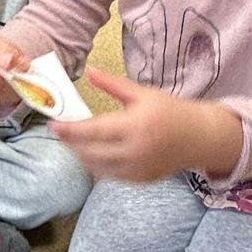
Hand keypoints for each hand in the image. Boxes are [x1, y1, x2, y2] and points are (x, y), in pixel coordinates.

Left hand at [54, 68, 240, 182]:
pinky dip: (96, 165)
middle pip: (90, 152)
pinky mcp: (139, 180)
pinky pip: (109, 175)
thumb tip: (88, 71)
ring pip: (97, 167)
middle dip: (71, 142)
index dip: (70, 129)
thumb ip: (112, 84)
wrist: (198, 137)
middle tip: (60, 132)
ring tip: (74, 141)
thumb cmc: (170, 111)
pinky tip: (91, 153)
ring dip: (81, 155)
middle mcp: (134, 151)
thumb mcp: (142, 93)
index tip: (53, 125)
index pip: (93, 131)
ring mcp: (137, 169)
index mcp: (135, 126)